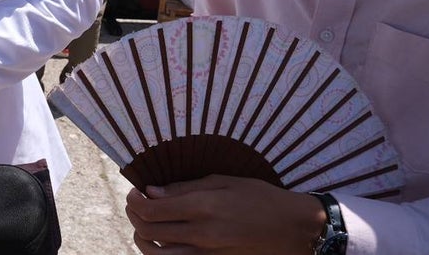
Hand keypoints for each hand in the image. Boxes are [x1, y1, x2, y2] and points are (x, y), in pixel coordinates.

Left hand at [125, 175, 324, 253]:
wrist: (294, 229)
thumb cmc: (260, 198)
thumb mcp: (222, 181)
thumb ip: (184, 188)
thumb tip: (152, 192)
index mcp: (202, 208)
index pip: (150, 210)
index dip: (134, 201)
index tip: (134, 192)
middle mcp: (200, 235)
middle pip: (148, 232)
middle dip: (134, 216)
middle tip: (135, 204)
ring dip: (142, 239)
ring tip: (145, 225)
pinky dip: (162, 254)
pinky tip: (164, 241)